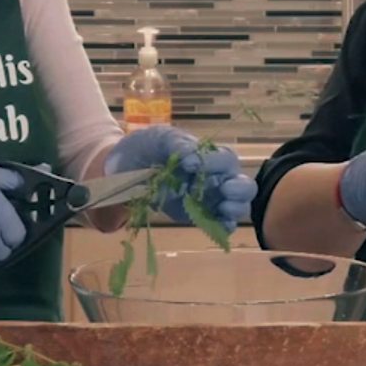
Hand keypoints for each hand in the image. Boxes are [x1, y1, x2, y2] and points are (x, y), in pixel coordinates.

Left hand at [106, 125, 255, 227]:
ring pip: (236, 206)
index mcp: (209, 156)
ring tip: (222, 208)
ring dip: (234, 208)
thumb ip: (178, 145)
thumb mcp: (161, 138)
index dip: (215, 163)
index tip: (190, 165)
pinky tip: (217, 226)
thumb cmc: (146, 148)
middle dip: (240, 189)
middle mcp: (215, 178)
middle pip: (243, 185)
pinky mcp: (198, 217)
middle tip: (225, 190)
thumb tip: (194, 160)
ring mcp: (208, 199)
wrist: (123, 169)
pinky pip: (219, 225)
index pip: (226, 159)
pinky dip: (223, 227)